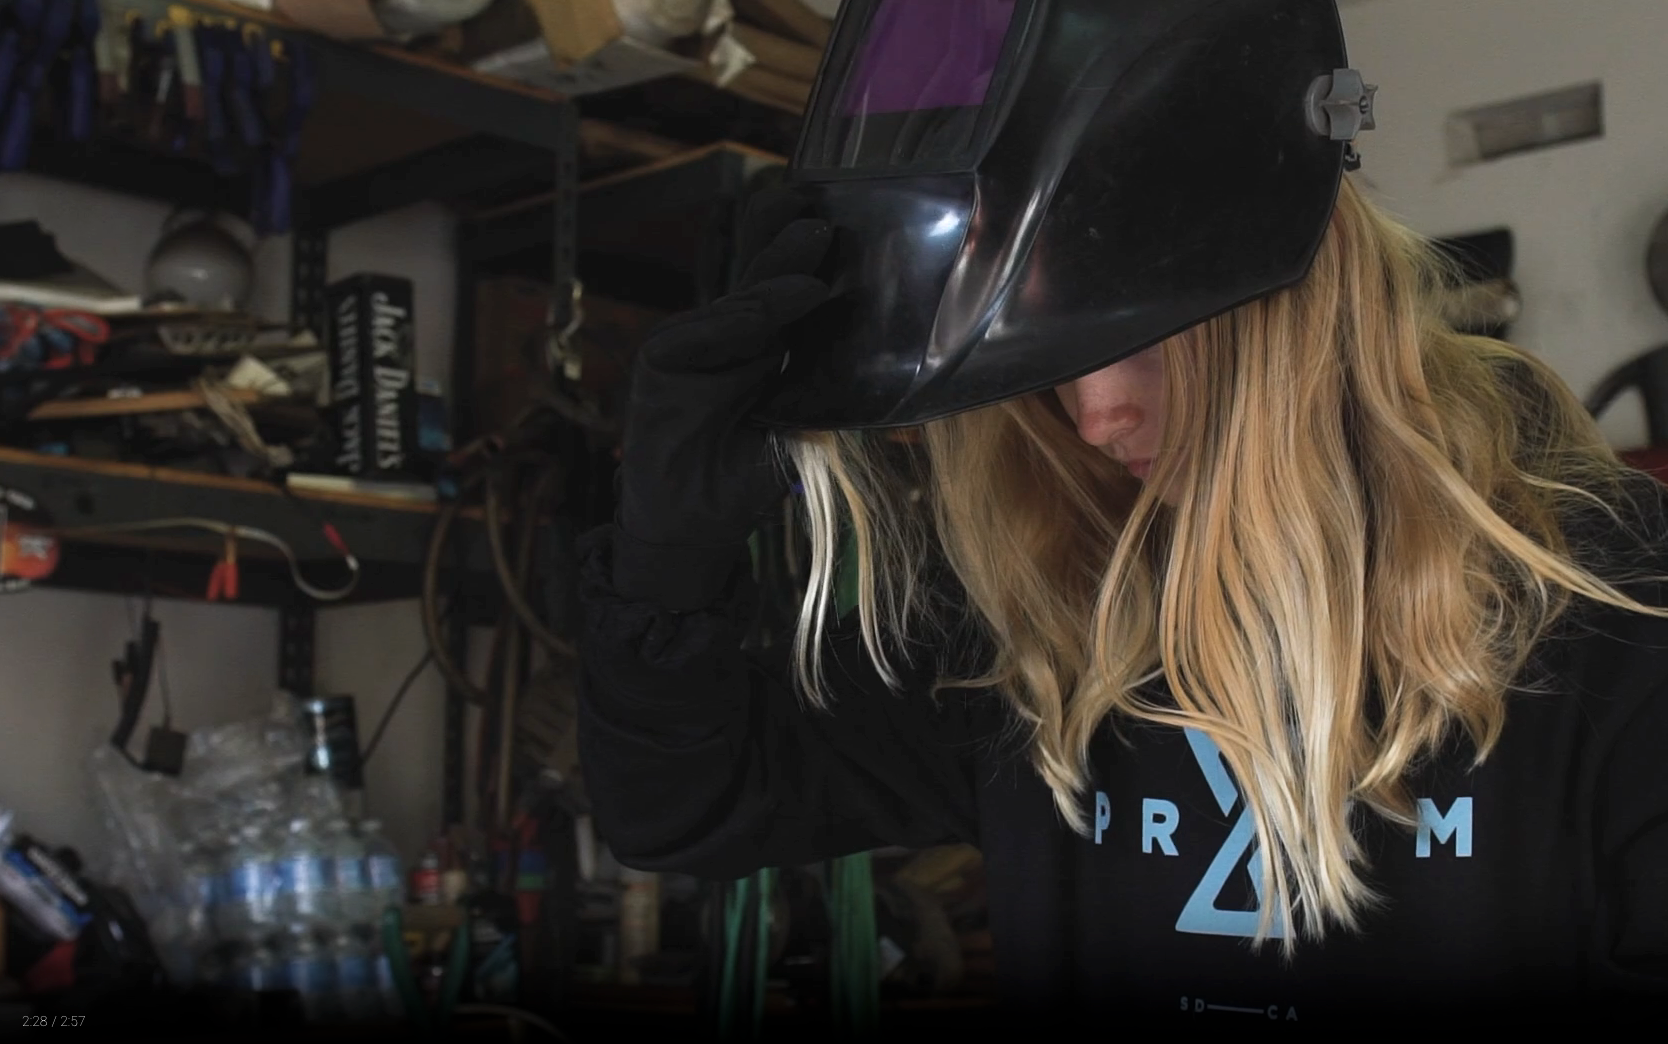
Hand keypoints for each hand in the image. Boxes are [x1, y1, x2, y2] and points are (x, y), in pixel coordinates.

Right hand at [614, 188, 833, 609]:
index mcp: (764, 345)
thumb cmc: (748, 474)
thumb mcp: (800, 430)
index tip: (838, 223)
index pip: (786, 288)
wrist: (696, 521)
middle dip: (787, 242)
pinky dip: (732, 326)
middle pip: (759, 278)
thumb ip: (821, 392)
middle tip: (818, 215)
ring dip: (772, 281)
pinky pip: (699, 334)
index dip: (806, 256)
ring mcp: (693, 343)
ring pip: (736, 302)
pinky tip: (763, 320)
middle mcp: (729, 336)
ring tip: (812, 268)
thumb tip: (878, 360)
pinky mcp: (661, 360)